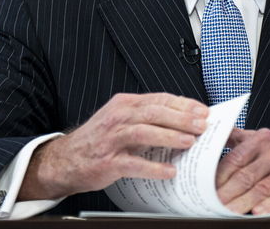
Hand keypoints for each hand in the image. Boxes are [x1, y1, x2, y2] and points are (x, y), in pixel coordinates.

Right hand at [18, 92, 208, 199]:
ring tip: (189, 142)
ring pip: (144, 132)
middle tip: (202, 125)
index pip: (159, 99)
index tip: (203, 111)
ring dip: (169, 136)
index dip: (183, 104)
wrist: (66, 159)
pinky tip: (169, 171)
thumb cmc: (99, 140)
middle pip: (154, 112)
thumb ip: (147, 117)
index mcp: (125, 104)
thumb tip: (182, 118)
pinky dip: (153, 167)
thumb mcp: (121, 119)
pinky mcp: (108, 162)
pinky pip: (133, 163)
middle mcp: (118, 117)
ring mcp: (112, 139)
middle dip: (182, 118)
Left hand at [215, 128, 269, 214]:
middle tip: (213, 205)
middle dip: (227, 194)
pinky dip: (269, 206)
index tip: (206, 189)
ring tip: (229, 212)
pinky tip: (258, 212)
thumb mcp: (263, 140)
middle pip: (245, 176)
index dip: (219, 176)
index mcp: (261, 139)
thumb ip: (237, 138)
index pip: (235, 159)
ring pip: (260, 188)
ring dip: (243, 203)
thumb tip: (209, 136)